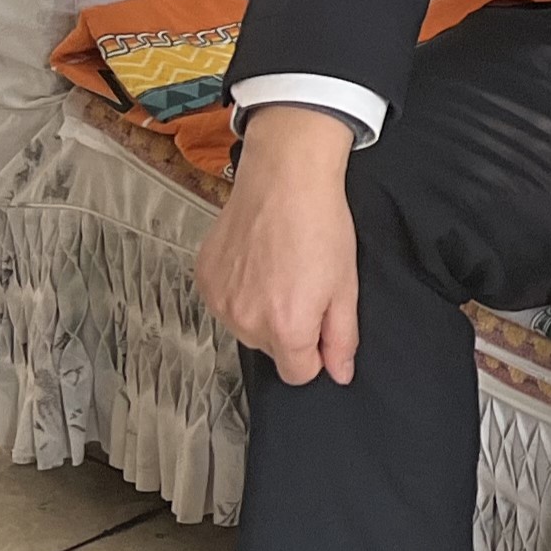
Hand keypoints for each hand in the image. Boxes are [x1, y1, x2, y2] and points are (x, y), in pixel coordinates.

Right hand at [198, 104, 364, 382]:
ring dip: (262, 310)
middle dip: (289, 328)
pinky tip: (256, 261)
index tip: (320, 324)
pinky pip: (226, 303)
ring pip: (247, 328)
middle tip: (303, 285)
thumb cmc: (320, 224)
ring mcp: (220, 301)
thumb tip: (339, 372)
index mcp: (287, 328)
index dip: (315, 353)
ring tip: (279, 269)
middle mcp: (247, 321)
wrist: (285, 176)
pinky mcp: (205, 279)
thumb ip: (342, 338)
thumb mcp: (346, 286)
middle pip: (272, 350)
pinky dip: (240, 290)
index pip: (299, 374)